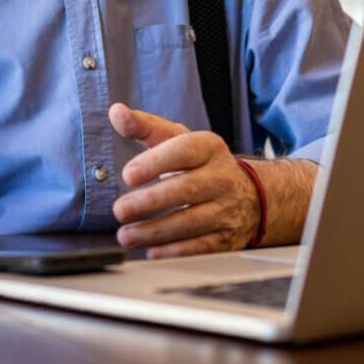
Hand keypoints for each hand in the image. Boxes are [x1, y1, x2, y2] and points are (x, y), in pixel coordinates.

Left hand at [108, 102, 259, 258]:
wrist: (246, 194)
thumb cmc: (199, 163)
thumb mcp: (176, 139)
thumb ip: (144, 126)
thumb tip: (117, 112)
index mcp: (209, 147)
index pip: (183, 151)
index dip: (155, 163)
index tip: (127, 175)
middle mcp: (221, 177)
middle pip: (186, 189)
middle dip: (149, 202)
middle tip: (119, 210)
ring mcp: (227, 209)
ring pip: (191, 222)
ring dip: (155, 231)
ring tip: (125, 235)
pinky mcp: (227, 237)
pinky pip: (201, 246)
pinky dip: (175, 251)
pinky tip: (152, 251)